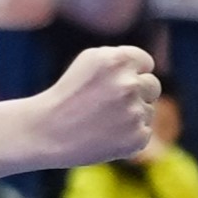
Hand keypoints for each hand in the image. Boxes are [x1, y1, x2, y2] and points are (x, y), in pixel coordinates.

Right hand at [29, 42, 160, 169]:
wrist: (45, 132)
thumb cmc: (67, 94)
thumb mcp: (90, 61)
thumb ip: (122, 58)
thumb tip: (149, 67)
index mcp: (118, 60)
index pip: (146, 63)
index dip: (130, 74)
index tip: (112, 84)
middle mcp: (128, 84)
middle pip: (152, 86)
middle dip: (136, 93)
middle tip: (107, 105)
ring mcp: (134, 113)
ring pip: (148, 111)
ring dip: (131, 116)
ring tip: (102, 122)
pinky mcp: (136, 138)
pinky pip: (144, 132)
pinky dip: (128, 137)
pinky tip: (105, 136)